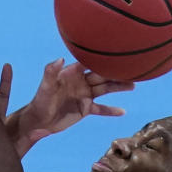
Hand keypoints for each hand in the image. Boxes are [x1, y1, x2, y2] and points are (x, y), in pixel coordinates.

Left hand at [17, 59, 134, 147]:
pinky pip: (101, 109)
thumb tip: (60, 58)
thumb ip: (50, 71)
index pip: (90, 62)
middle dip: (116, 72)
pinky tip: (123, 111)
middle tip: (132, 68)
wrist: (38, 120)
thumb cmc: (39, 100)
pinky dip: (111, 110)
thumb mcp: (45, 86)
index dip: (102, 57)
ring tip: (133, 84)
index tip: (116, 51)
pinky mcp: (85, 109)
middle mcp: (81, 82)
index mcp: (72, 73)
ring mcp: (85, 95)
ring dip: (118, 87)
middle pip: (102, 75)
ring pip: (105, 89)